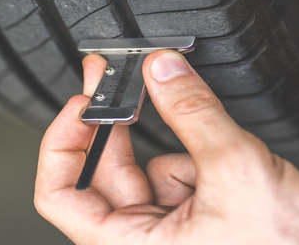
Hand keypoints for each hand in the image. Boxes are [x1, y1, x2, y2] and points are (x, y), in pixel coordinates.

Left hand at [34, 51, 298, 244]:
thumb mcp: (237, 169)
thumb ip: (193, 111)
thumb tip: (163, 70)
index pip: (61, 196)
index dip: (63, 143)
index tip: (82, 102)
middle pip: (105, 176)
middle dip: (115, 126)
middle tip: (116, 78)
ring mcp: (173, 235)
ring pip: (148, 171)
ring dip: (174, 146)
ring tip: (215, 152)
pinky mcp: (200, 222)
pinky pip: (180, 175)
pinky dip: (198, 156)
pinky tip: (232, 167)